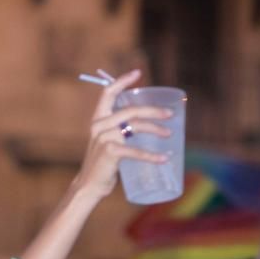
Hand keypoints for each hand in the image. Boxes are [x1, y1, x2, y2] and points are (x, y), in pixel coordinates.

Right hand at [71, 69, 171, 202]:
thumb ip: (121, 130)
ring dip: (156, 129)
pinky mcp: (110, 152)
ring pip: (135, 126)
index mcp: (98, 120)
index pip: (107, 93)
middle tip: (170, 114)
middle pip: (130, 110)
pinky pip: (135, 151)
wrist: (89, 185)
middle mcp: (99, 125)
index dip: (122, 81)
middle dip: (153, 110)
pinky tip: (164, 158)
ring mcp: (103, 138)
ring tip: (169, 134)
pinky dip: (152, 155)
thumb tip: (149, 122)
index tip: (138, 73)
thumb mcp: (108, 141)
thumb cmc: (103, 163)